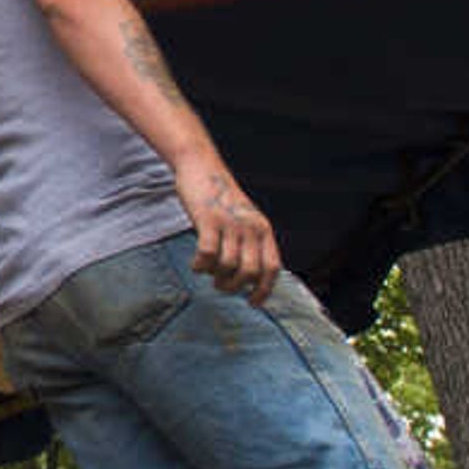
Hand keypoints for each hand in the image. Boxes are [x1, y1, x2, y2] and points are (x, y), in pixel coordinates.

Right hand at [174, 156, 277, 297]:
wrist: (202, 166)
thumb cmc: (220, 197)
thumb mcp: (245, 218)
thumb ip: (250, 242)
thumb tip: (248, 277)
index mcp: (263, 229)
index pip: (272, 268)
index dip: (264, 290)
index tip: (252, 303)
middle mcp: (251, 227)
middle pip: (250, 272)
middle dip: (234, 286)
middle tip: (220, 286)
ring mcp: (230, 223)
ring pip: (228, 266)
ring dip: (216, 277)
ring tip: (208, 273)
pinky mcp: (209, 220)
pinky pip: (207, 254)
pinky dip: (200, 265)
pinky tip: (195, 265)